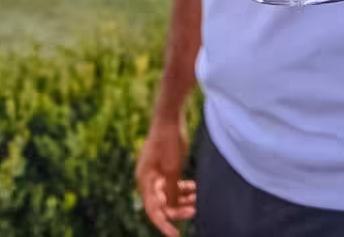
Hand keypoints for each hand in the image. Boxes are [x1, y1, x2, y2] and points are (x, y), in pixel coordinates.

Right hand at [136, 120, 194, 235]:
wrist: (170, 118)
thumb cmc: (168, 141)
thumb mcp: (173, 169)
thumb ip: (172, 191)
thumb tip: (173, 210)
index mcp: (145, 180)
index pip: (153, 210)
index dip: (164, 225)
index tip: (175, 235)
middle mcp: (148, 179)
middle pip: (162, 204)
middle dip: (178, 209)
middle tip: (195, 210)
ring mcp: (156, 174)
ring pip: (170, 195)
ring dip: (183, 199)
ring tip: (199, 199)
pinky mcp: (165, 169)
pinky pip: (174, 185)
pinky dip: (184, 189)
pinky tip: (196, 189)